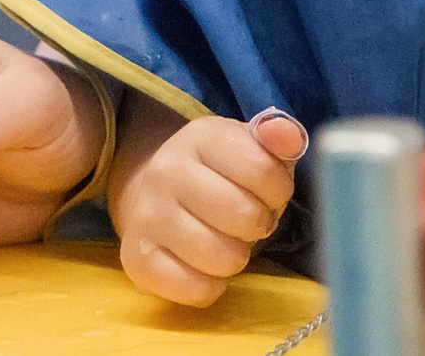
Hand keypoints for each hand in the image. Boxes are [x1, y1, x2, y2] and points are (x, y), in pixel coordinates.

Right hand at [110, 98, 309, 305]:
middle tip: (250, 222)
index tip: (270, 195)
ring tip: (229, 243)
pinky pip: (193, 288)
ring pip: (221, 256)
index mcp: (202, 137)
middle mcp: (167, 171)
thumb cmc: (217, 173)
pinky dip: (211, 287)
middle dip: (260, 225)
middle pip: (244, 215)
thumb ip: (280, 139)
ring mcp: (147, 215)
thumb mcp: (250, 147)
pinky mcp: (135, 259)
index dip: (279, 192)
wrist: (151, 195)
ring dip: (237, 258)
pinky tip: (207, 270)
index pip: (262, 170)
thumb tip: (288, 136)